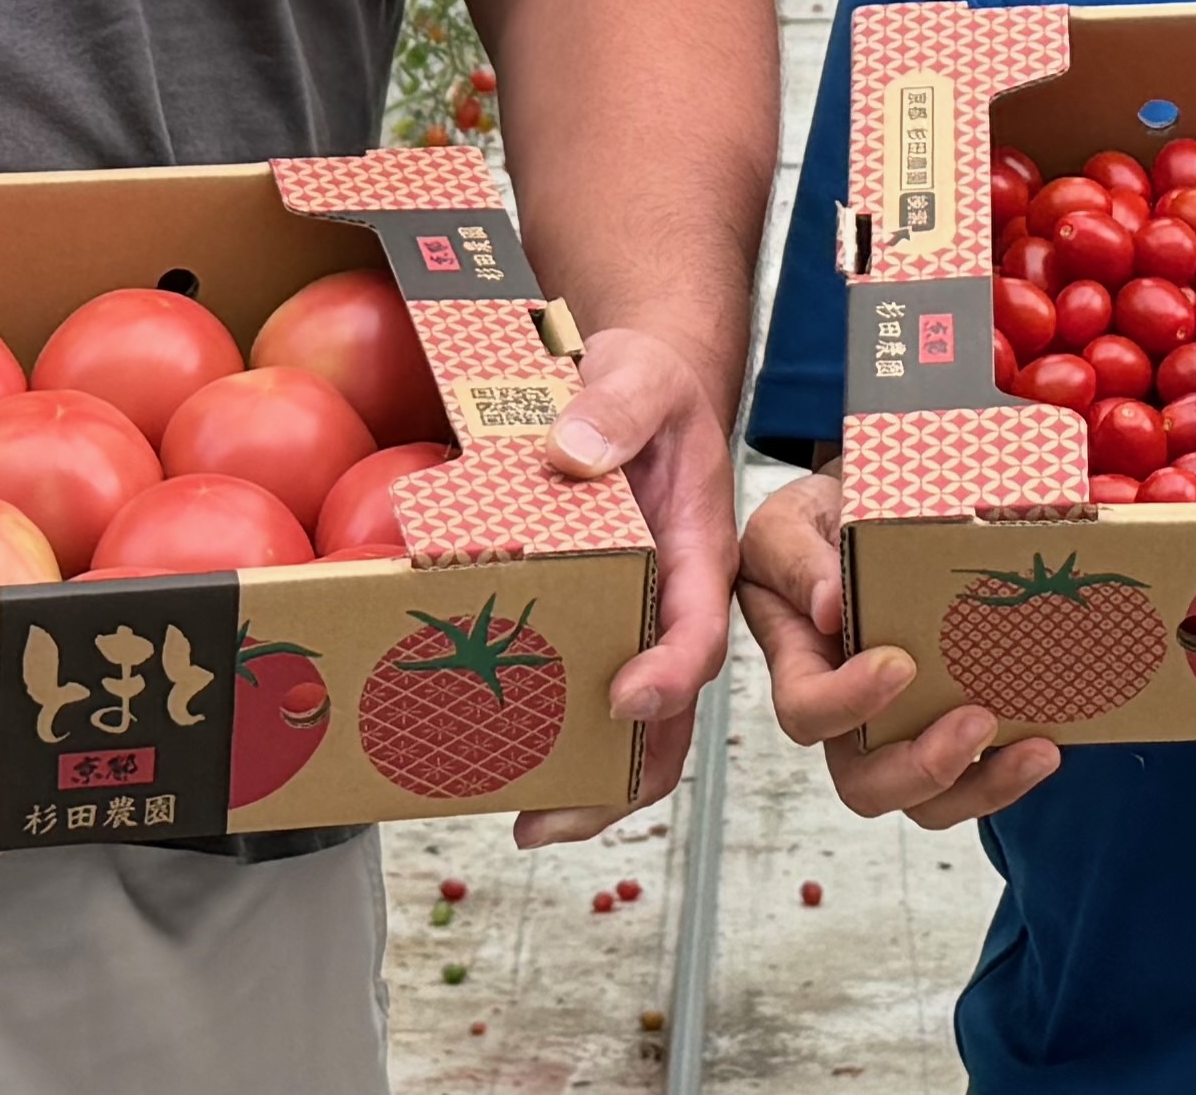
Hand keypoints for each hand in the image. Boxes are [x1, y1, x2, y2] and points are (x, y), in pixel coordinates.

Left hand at [513, 324, 735, 845]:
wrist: (634, 385)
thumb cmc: (646, 382)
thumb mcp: (638, 374)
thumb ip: (614, 407)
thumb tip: (572, 453)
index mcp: (700, 549)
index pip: (699, 624)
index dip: (671, 671)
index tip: (626, 697)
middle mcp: (673, 602)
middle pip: (672, 712)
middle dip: (624, 776)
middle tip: (551, 819)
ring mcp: (636, 620)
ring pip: (631, 725)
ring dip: (588, 781)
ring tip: (523, 822)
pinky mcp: (593, 620)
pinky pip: (581, 688)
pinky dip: (550, 734)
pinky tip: (496, 763)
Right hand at [728, 471, 1061, 828]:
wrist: (864, 516)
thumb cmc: (821, 525)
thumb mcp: (790, 523)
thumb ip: (797, 559)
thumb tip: (827, 606)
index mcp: (801, 666)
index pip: (806, 712)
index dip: (847, 704)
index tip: (899, 663)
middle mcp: (847, 716)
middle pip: (866, 785)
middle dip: (926, 768)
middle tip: (978, 719)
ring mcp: (901, 728)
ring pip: (929, 799)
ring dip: (983, 787)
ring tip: (1036, 751)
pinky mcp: (951, 723)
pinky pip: (976, 774)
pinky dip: (1011, 770)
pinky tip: (1050, 739)